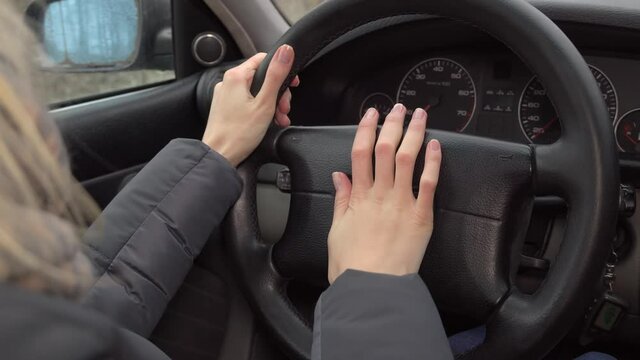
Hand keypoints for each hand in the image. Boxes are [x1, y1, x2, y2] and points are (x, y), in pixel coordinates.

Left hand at [202, 45, 299, 165]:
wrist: (219, 156)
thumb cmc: (239, 134)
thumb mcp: (265, 103)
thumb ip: (276, 75)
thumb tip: (286, 51)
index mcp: (236, 76)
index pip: (264, 60)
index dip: (281, 70)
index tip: (292, 83)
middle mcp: (228, 83)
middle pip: (262, 78)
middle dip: (278, 93)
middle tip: (285, 109)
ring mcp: (226, 96)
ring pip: (256, 92)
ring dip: (272, 104)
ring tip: (279, 119)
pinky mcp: (226, 108)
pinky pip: (248, 102)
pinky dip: (261, 110)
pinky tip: (269, 122)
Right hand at [327, 104, 441, 282]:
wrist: (373, 288)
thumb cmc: (352, 265)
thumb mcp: (336, 230)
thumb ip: (341, 200)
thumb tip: (339, 176)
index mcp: (358, 197)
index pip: (360, 153)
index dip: (365, 129)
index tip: (370, 114)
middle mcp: (380, 195)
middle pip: (385, 149)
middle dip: (392, 124)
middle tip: (398, 108)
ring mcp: (402, 203)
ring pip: (408, 159)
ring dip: (414, 134)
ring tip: (420, 116)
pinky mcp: (422, 216)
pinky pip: (428, 184)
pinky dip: (433, 163)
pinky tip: (436, 146)